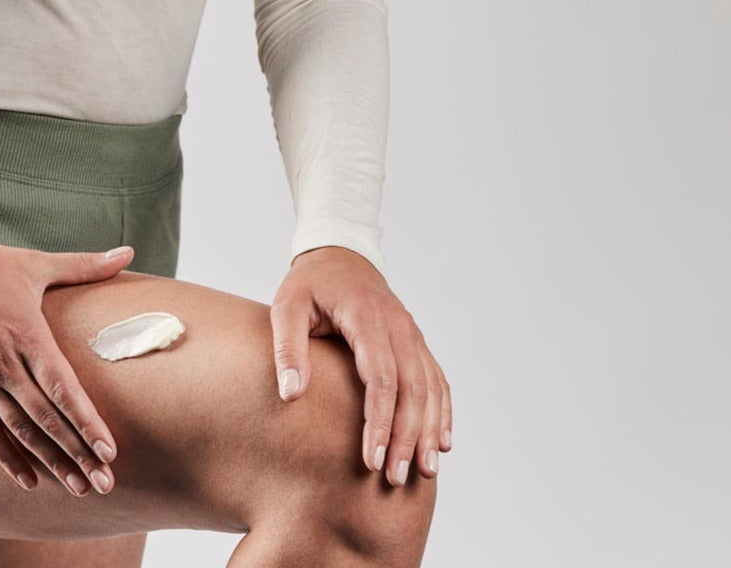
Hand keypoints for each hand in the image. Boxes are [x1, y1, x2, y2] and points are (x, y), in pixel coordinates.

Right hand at [0, 224, 135, 497]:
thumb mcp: (35, 263)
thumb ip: (85, 265)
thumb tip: (128, 252)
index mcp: (24, 332)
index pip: (61, 387)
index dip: (86, 421)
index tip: (109, 449)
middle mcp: (1, 363)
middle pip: (45, 418)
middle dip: (77, 453)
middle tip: (105, 483)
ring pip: (19, 431)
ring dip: (50, 462)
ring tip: (78, 487)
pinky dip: (7, 458)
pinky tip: (29, 481)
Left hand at [270, 245, 451, 485]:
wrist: (339, 253)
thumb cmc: (310, 283)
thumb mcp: (288, 306)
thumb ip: (288, 347)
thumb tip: (291, 393)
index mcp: (366, 317)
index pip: (381, 377)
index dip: (379, 421)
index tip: (371, 459)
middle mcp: (398, 326)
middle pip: (412, 389)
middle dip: (406, 436)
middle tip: (394, 478)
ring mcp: (411, 333)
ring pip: (430, 387)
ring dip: (429, 431)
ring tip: (423, 472)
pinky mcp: (416, 341)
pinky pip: (437, 378)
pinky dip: (442, 411)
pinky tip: (442, 442)